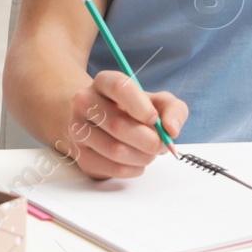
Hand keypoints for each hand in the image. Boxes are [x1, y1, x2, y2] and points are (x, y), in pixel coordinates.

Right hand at [59, 70, 186, 179]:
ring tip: (149, 152)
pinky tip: (136, 161)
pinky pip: (113, 169)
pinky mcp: (81, 155)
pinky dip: (134, 169)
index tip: (155, 120)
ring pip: (116, 150)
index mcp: (104, 82)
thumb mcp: (158, 102)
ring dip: (143, 157)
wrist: (103, 124)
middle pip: (118, 125)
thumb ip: (173, 109)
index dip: (141, 106)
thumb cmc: (134, 111)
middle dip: (149, 140)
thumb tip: (171, 129)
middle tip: (160, 144)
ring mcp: (78, 129)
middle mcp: (85, 102)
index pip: (119, 88)